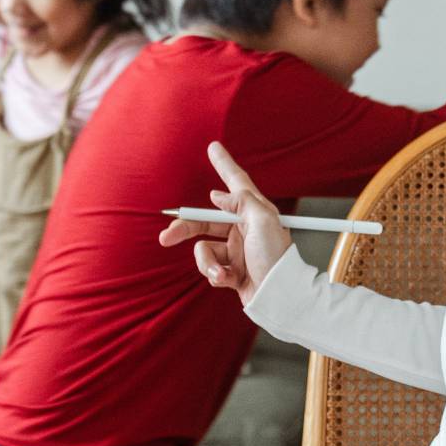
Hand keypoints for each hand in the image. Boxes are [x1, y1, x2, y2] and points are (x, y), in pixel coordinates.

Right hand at [156, 142, 291, 306]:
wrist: (279, 298)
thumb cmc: (276, 258)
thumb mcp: (264, 221)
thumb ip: (243, 201)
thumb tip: (219, 195)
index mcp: (254, 212)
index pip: (236, 182)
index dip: (224, 164)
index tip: (213, 147)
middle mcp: (244, 228)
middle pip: (205, 221)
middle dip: (185, 229)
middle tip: (166, 237)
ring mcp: (237, 250)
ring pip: (203, 249)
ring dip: (206, 262)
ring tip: (221, 273)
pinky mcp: (232, 270)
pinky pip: (210, 267)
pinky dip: (215, 275)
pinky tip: (230, 281)